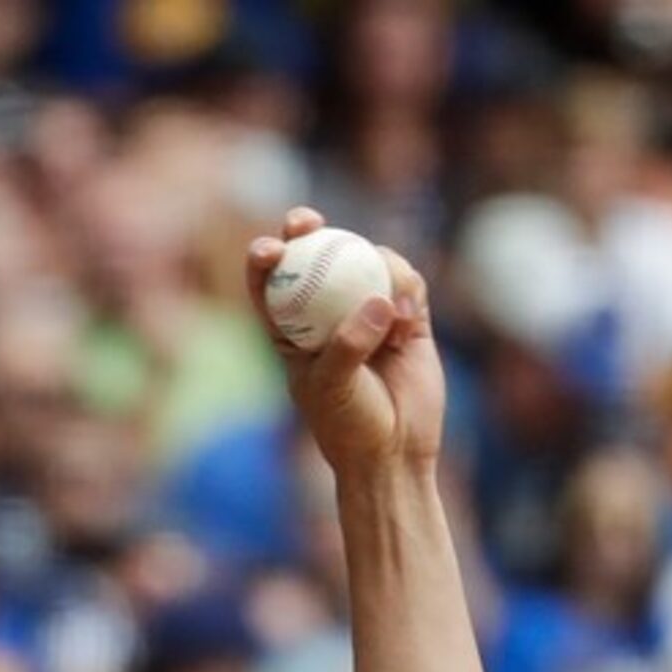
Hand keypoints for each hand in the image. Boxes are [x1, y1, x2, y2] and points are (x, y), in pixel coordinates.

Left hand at [247, 207, 443, 474]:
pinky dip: (407, 287)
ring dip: (374, 266)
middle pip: (315, 258)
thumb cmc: (349, 425)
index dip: (264, 260)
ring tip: (389, 310)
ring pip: (367, 262)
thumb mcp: (333, 387)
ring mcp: (368, 310)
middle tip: (306, 222)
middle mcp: (327, 314)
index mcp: (291, 333)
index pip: (270, 287)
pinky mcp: (408, 315)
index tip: (267, 249)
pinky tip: (407, 316)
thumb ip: (347, 345)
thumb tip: (376, 300)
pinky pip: (407, 281)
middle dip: (307, 230)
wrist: (395, 450)